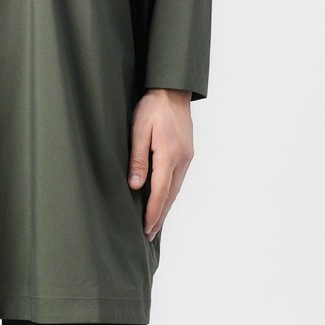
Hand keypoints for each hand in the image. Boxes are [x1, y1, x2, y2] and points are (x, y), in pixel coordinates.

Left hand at [127, 88, 193, 241]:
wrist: (173, 90)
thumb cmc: (152, 107)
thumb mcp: (139, 129)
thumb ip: (138, 158)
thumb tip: (136, 186)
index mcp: (168, 154)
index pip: (160, 191)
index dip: (153, 212)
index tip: (146, 228)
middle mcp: (181, 159)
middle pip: (171, 194)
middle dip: (160, 215)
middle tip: (150, 234)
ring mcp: (186, 156)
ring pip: (176, 188)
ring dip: (166, 206)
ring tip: (156, 222)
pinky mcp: (187, 152)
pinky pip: (178, 178)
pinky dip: (171, 193)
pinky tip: (165, 198)